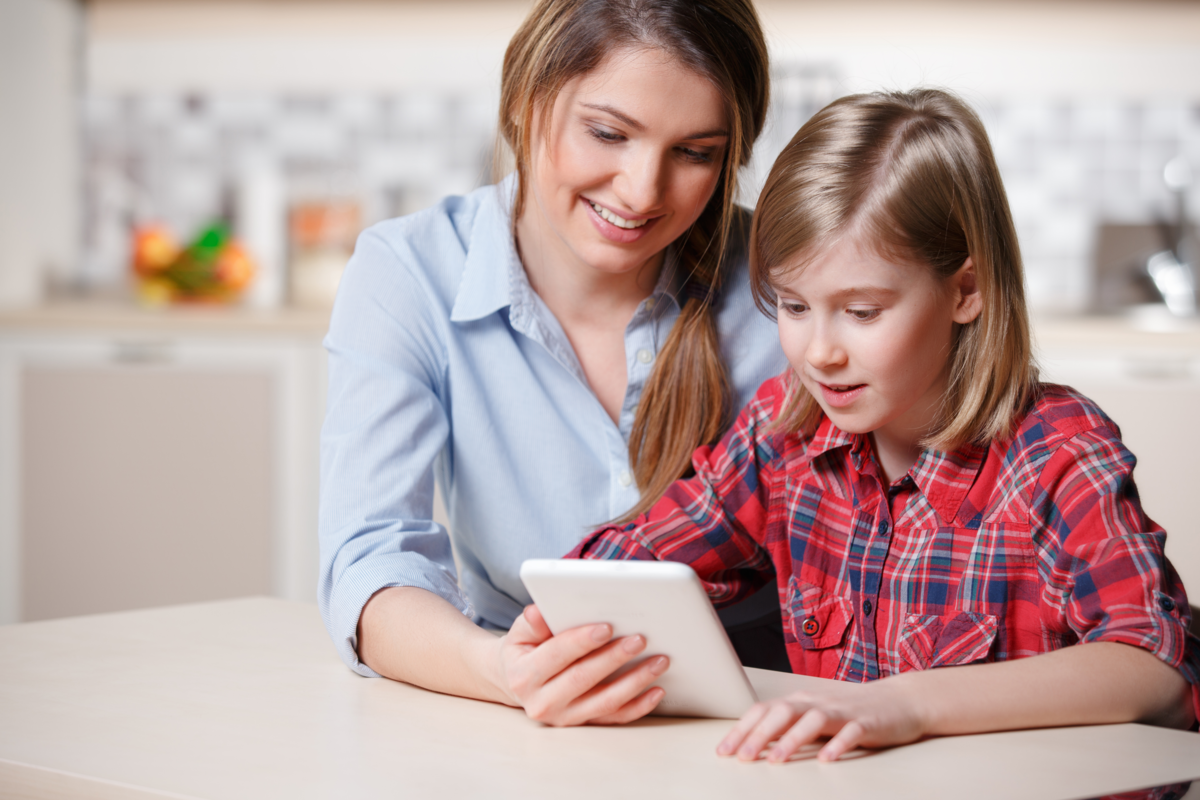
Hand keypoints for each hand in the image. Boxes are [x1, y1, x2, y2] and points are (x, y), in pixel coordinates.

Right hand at [495, 604, 669, 726]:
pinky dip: (638, 706)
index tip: (607, 627)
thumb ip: (530, 623)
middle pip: (583, 678)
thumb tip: (538, 613)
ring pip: (604, 701)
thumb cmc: (524, 651)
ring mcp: (564, 717)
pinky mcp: (582, 724)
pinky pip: (614, 718)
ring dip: (635, 682)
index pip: (556, 655)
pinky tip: (657, 691)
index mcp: (524, 676)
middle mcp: (543, 702)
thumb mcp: (519, 634)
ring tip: (659, 661)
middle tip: (640, 639)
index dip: (581, 641)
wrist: (518, 683)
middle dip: (614, 658)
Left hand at [717, 674, 928, 762]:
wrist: (900, 700)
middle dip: (760, 735)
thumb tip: (752, 745)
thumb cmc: (851, 711)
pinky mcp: (867, 723)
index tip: (723, 751)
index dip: (742, 729)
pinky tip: (826, 759)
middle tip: (742, 758)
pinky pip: (851, 732)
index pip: (764, 710)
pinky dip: (837, 745)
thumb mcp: (815, 715)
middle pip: (783, 712)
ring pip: (813, 720)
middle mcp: (817, 701)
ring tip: (776, 760)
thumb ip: (789, 726)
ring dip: (792, 739)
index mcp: (800, 700)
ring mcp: (842, 711)